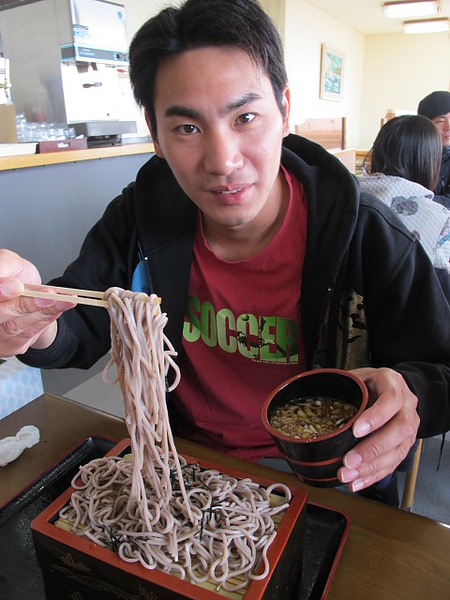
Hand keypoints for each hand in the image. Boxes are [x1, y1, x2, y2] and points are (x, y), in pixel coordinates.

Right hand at [0, 249, 73, 356]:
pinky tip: (63, 306)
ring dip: (43, 312)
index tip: (16, 287)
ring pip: (16, 327)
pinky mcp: (9, 346)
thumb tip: (8, 285)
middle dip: (25, 305)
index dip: (0, 293)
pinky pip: (28, 334)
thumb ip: (5, 268)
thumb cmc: (14, 276)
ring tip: (63, 299)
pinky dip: (47, 318)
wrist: (28, 293)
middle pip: (0, 316)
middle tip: (48, 295)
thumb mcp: (9, 262)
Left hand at [338, 367, 418, 491]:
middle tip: (349, 460)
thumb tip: (314, 396)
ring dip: (371, 467)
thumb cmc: (371, 383)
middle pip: (400, 429)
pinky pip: (393, 463)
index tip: (356, 430)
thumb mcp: (358, 376)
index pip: (391, 399)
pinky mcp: (404, 445)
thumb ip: (342, 385)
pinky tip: (358, 481)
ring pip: (397, 450)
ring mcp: (409, 427)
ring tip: (349, 474)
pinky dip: (374, 475)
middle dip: (373, 449)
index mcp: (393, 383)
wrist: (392, 388)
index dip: (376, 416)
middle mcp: (407, 406)